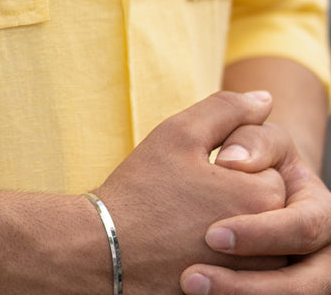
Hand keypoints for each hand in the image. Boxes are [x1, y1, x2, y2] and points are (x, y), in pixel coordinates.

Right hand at [95, 91, 286, 294]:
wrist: (107, 253)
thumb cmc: (142, 190)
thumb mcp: (179, 133)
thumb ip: (226, 109)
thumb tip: (264, 100)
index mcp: (260, 197)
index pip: (269, 167)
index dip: (229, 164)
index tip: (196, 174)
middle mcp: (269, 245)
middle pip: (267, 205)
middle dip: (235, 196)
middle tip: (189, 199)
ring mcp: (252, 278)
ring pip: (258, 240)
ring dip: (233, 227)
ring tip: (188, 224)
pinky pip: (242, 268)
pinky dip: (222, 258)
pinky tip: (189, 249)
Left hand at [180, 120, 330, 294]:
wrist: (244, 182)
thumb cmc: (250, 156)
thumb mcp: (254, 140)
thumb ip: (250, 139)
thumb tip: (231, 161)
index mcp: (321, 212)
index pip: (302, 229)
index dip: (260, 235)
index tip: (210, 236)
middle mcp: (321, 253)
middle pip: (302, 285)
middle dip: (247, 285)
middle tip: (192, 279)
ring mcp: (304, 278)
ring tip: (190, 286)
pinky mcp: (279, 287)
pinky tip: (199, 294)